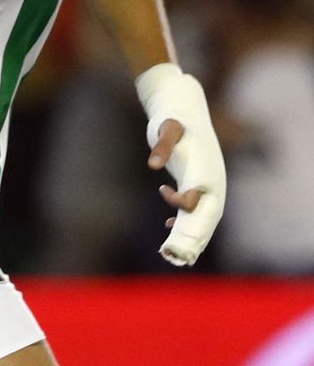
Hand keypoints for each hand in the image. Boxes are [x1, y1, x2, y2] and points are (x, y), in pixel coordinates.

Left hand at [147, 117, 216, 259]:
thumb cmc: (175, 119)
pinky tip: (166, 226)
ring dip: (189, 236)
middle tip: (173, 254)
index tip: (164, 197)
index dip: (182, 204)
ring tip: (171, 252)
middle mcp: (212, 184)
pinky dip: (183, 222)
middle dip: (191, 237)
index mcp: (206, 172)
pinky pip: (195, 213)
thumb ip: (162, 145)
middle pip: (205, 218)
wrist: (184, 111)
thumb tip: (153, 164)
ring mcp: (207, 188)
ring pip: (202, 220)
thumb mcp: (167, 128)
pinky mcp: (197, 186)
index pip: (199, 201)